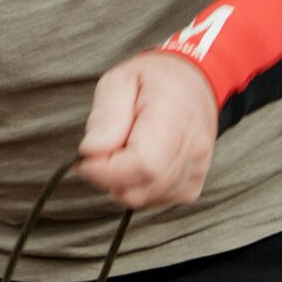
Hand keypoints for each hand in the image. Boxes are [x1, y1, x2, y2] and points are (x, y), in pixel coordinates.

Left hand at [77, 50, 220, 210]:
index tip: (85, 158)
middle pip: (141, 188)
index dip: (106, 170)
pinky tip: (135, 163)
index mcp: (174, 116)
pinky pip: (155, 200)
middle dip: (108, 176)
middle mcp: (192, 148)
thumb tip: (92, 151)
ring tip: (120, 151)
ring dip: (121, 183)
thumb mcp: (119, 81)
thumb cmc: (152, 80)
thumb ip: (106, 116)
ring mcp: (196, 170)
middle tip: (101, 150)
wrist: (192, 83)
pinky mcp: (192, 184)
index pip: (143, 163)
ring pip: (145, 199)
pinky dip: (137, 187)